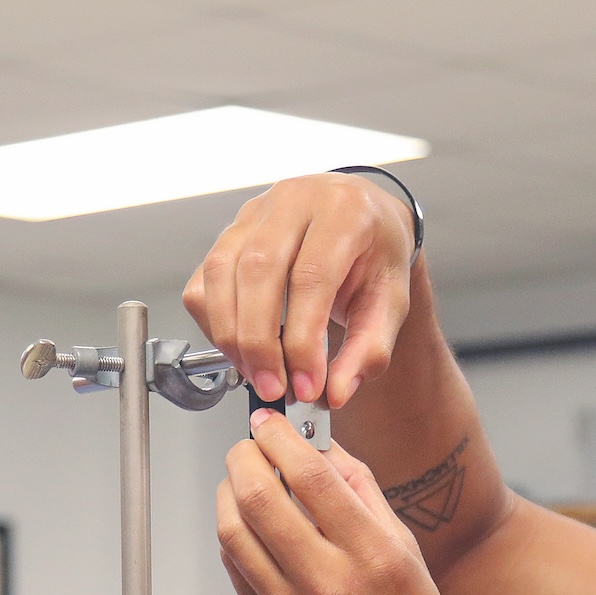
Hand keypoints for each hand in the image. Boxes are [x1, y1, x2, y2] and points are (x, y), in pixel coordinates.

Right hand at [185, 172, 418, 408]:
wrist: (361, 214)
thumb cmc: (375, 252)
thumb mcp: (391, 302)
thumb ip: (368, 350)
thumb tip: (335, 392)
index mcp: (342, 211)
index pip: (311, 278)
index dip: (303, 341)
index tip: (307, 385)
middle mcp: (293, 200)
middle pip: (258, 272)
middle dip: (260, 343)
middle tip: (273, 387)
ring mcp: (254, 213)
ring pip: (221, 272)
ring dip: (231, 335)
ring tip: (255, 374)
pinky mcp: (229, 232)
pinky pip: (204, 278)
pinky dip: (213, 321)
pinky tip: (238, 348)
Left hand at [217, 414, 481, 594]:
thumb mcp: (410, 557)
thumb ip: (365, 498)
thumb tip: (323, 450)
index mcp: (375, 557)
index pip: (308, 474)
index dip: (278, 436)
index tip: (269, 421)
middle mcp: (330, 584)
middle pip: (258, 497)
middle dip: (242, 457)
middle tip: (247, 446)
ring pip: (234, 534)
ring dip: (228, 495)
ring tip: (241, 482)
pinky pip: (238, 574)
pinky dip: (235, 538)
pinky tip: (246, 526)